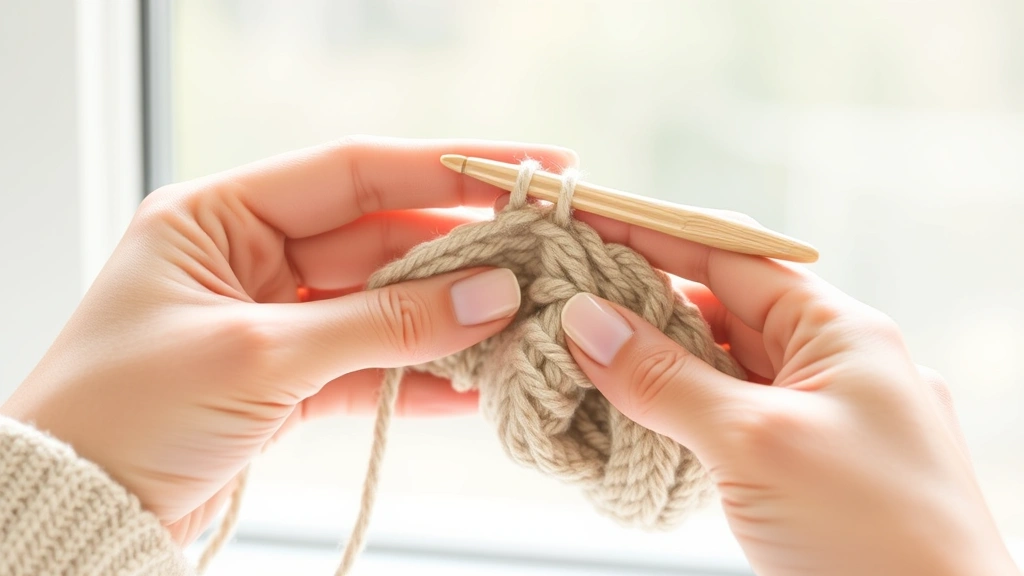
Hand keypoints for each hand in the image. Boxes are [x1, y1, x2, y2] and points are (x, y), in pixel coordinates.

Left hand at [0, 137, 576, 543]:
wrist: (77, 510)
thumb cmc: (126, 412)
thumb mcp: (260, 356)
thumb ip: (382, 324)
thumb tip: (492, 296)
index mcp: (220, 217)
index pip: (356, 172)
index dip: (448, 167)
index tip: (529, 169)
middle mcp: (249, 257)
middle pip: (380, 240)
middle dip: (459, 255)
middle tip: (541, 259)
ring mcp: (273, 320)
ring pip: (382, 306)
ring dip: (446, 320)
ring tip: (519, 325)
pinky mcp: (286, 381)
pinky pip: (368, 366)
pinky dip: (417, 377)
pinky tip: (472, 385)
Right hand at [558, 211, 1018, 575]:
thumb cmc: (873, 538)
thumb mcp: (756, 445)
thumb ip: (667, 379)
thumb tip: (584, 320)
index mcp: (839, 331)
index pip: (729, 254)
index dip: (652, 231)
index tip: (583, 219)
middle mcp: (831, 362)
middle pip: (719, 308)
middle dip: (642, 302)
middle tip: (562, 300)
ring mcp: (818, 415)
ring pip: (719, 367)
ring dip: (654, 362)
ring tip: (579, 357)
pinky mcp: (802, 464)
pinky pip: (727, 416)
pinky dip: (676, 412)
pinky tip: (630, 415)